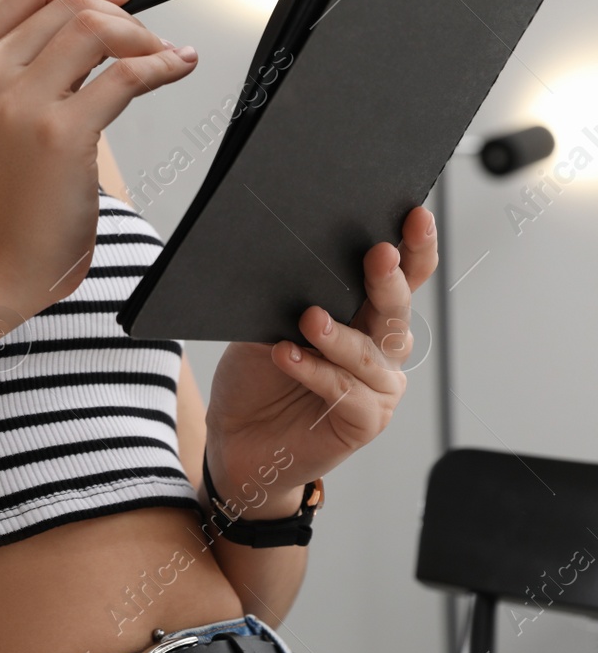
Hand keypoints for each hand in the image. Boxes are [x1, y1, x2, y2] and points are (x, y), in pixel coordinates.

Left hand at [203, 205, 439, 517]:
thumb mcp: (265, 325)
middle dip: (388, 279)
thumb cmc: (257, 376)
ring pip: (371, 352)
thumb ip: (286, 299)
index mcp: (365, 315)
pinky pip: (344, 392)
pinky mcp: (364, 421)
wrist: (239, 439)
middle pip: (395, 307)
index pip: (400, 275)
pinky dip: (315, 372)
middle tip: (377, 254)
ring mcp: (378, 387)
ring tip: (310, 318)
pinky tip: (286, 356)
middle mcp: (382, 348)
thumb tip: (282, 260)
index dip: (414, 246)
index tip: (414, 213)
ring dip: (340, 334)